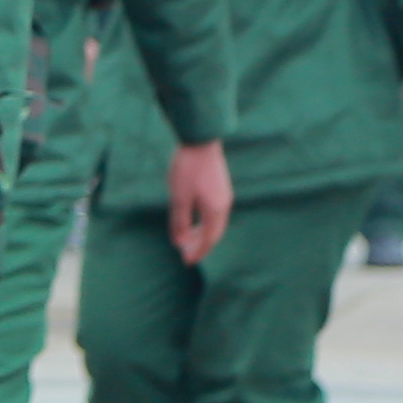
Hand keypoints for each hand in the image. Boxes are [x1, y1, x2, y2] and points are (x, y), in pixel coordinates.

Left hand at [164, 139, 233, 264]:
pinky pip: (214, 213)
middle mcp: (224, 205)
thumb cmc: (188, 169)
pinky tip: (192, 220)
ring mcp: (224, 195)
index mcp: (215, 211)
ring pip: (215, 223)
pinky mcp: (220, 187)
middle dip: (200, 245)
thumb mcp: (179, 197)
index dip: (198, 252)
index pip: (208, 239)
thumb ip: (179, 222)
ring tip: (187, 239)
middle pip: (214, 233)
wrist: (200, 140)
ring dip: (201, 233)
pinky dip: (204, 222)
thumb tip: (179, 243)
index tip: (187, 261)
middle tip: (185, 254)